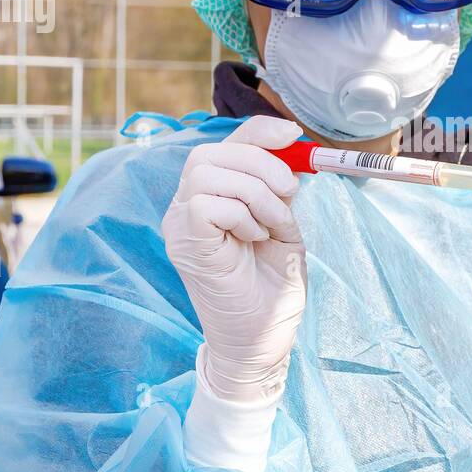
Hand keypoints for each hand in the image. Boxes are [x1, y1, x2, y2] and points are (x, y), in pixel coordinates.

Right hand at [162, 116, 306, 404]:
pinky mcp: (182, 242)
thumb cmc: (271, 287)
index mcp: (210, 197)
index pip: (224, 145)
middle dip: (260, 162)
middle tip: (290, 193)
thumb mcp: (282, 223)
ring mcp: (178, 224)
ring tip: (272, 224)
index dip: (257, 131)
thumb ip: (278, 186)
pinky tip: (252, 238)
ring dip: (255, 191)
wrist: (262, 339)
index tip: (292, 134)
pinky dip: (240, 214)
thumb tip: (290, 143)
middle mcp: (185, 206)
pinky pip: (205, 202)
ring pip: (207, 171)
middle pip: (212, 152)